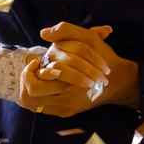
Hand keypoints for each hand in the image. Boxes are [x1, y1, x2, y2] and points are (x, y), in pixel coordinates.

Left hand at [18, 23, 139, 116]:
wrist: (117, 81)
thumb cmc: (102, 57)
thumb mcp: (88, 39)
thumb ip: (66, 31)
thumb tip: (44, 33)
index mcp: (68, 80)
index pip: (35, 81)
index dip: (30, 71)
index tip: (36, 62)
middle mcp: (66, 97)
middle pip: (30, 94)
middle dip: (27, 81)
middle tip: (32, 71)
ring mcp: (65, 107)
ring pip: (33, 103)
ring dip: (29, 89)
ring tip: (34, 77)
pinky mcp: (65, 112)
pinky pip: (42, 109)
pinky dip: (37, 98)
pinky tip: (42, 84)